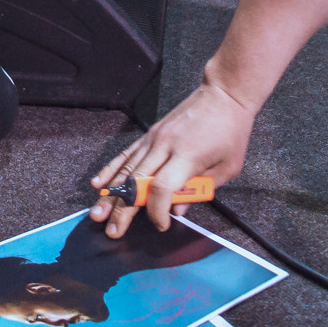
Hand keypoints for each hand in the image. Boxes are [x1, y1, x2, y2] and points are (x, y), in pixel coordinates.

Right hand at [89, 79, 254, 235]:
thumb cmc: (231, 131)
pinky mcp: (150, 134)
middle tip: (112, 231)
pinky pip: (126, 154)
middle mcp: (165, 146)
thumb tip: (178, 210)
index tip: (162, 224)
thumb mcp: (227, 167)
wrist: (224, 94)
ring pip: (126, 170)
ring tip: (97, 214)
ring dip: (110, 194)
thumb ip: (202, 190)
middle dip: (123, 210)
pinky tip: (98, 183)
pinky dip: (111, 169)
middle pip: (137, 182)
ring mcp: (154, 138)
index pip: (162, 188)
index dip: (157, 210)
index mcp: (187, 157)